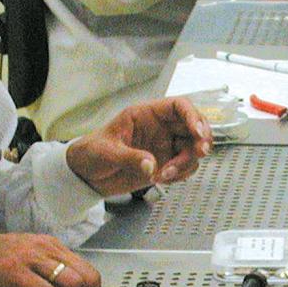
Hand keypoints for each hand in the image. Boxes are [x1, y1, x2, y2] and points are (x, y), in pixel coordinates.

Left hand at [66, 96, 213, 191]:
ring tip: (164, 175)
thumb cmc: (91, 152)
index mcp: (147, 114)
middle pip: (194, 127)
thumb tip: (151, 165)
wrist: (86, 175)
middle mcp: (161, 128)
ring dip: (186, 164)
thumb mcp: (106, 152)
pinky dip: (180, 175)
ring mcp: (165, 146)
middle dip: (201, 140)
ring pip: (192, 150)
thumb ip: (129, 158)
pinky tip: (163, 180)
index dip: (193, 116)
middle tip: (199, 154)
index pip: (179, 107)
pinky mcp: (166, 164)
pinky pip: (185, 167)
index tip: (198, 133)